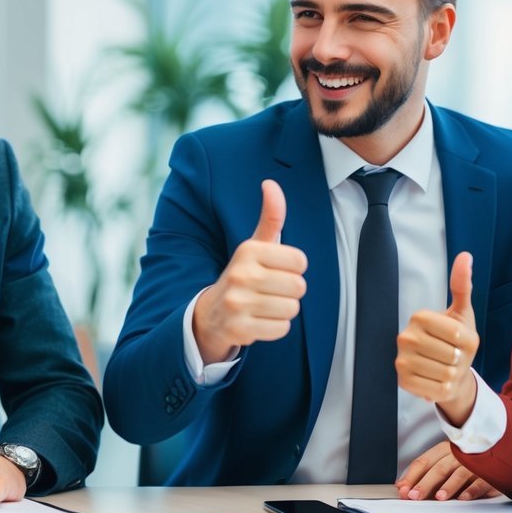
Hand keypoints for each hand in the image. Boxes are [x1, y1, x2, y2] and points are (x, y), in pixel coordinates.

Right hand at [192, 180, 307, 362]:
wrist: (210, 313)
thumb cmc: (243, 274)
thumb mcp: (255, 246)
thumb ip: (270, 217)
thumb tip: (270, 183)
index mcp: (248, 250)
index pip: (300, 261)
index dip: (293, 269)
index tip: (276, 271)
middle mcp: (241, 274)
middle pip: (299, 287)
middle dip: (290, 291)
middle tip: (270, 291)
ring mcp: (238, 303)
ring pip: (291, 309)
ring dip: (283, 310)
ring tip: (264, 305)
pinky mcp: (239, 328)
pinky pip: (281, 329)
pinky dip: (275, 327)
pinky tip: (259, 320)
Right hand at [395, 252, 478, 422]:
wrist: (444, 370)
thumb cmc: (454, 340)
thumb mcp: (461, 313)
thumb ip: (462, 286)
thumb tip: (466, 256)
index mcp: (419, 317)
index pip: (457, 334)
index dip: (467, 341)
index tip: (458, 340)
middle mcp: (405, 337)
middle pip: (452, 356)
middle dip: (460, 360)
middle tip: (452, 357)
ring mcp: (401, 361)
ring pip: (446, 374)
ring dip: (453, 376)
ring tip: (445, 369)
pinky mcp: (403, 382)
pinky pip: (438, 390)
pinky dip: (445, 389)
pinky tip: (437, 381)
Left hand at [396, 441, 499, 500]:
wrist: (499, 451)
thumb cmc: (465, 460)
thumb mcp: (445, 462)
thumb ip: (425, 474)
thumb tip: (402, 486)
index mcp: (444, 449)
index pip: (424, 461)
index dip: (412, 476)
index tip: (403, 489)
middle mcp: (457, 454)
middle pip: (438, 469)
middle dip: (425, 483)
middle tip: (415, 496)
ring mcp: (474, 463)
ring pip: (458, 474)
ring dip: (448, 486)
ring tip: (439, 497)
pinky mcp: (489, 473)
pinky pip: (479, 482)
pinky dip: (471, 490)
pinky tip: (463, 498)